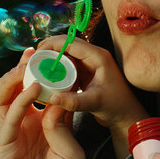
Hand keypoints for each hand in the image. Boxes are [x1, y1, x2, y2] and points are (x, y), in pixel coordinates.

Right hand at [0, 49, 88, 158]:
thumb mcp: (70, 148)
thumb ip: (60, 122)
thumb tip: (56, 94)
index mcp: (38, 127)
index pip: (32, 91)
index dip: (38, 72)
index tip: (50, 54)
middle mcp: (21, 129)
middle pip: (12, 91)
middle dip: (21, 69)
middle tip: (34, 53)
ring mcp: (9, 139)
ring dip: (12, 80)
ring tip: (28, 66)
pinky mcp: (2, 151)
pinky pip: (5, 121)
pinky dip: (17, 102)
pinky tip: (31, 90)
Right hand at [37, 36, 148, 156]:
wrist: (126, 116)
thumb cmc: (116, 107)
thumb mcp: (94, 103)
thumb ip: (73, 101)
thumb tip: (52, 97)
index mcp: (98, 56)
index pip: (71, 42)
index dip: (52, 44)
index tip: (37, 52)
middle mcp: (94, 56)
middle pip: (67, 44)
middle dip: (49, 48)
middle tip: (33, 57)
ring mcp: (90, 63)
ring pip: (66, 53)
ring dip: (52, 56)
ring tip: (36, 64)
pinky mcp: (86, 71)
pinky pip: (68, 64)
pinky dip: (57, 66)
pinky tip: (46, 74)